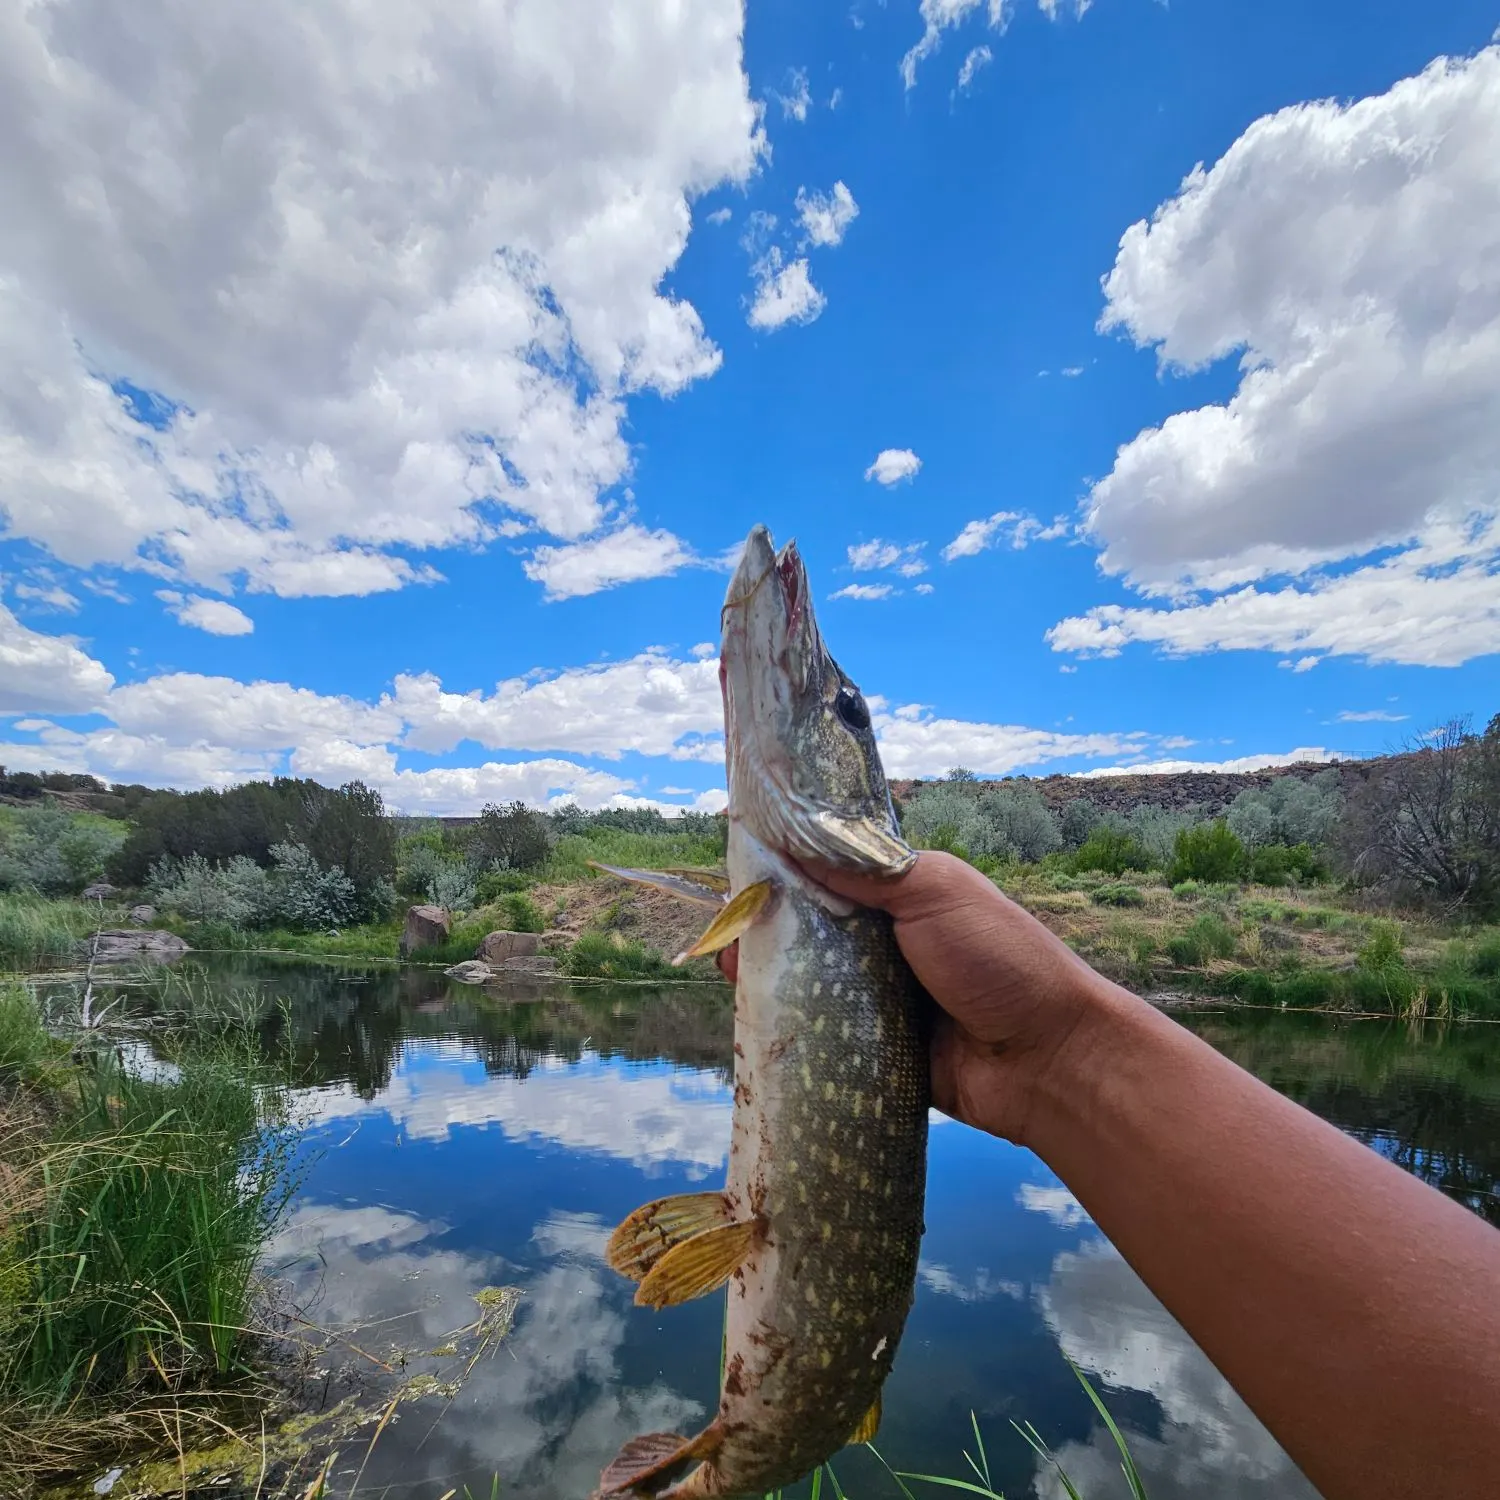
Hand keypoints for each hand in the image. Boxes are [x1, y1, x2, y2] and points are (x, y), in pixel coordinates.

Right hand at [720, 853, 1114, 1144]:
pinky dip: (791, 1024)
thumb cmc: (999, 959)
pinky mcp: (873, 1048)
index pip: (834, 872)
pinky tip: (754, 1017)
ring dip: (772, 972)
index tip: (742, 864)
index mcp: (906, 895)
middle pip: (812, 927)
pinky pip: (823, 1032)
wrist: (1047, 1060)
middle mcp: (889, 942)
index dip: (790, 867)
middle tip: (728, 928)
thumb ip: (865, 868)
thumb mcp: (935, 891)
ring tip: (733, 969)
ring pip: (809, 980)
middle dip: (768, 924)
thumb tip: (793, 839)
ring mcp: (880, 998)